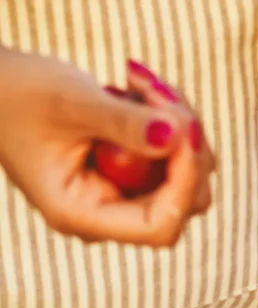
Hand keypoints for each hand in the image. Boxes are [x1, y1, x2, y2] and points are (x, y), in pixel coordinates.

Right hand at [0, 51, 213, 245]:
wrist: (0, 82)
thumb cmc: (20, 93)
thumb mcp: (71, 103)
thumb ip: (123, 123)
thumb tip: (177, 136)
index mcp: (79, 213)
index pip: (159, 226)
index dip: (185, 182)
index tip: (184, 128)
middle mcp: (104, 212)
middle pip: (185, 198)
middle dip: (185, 143)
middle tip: (156, 90)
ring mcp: (121, 191)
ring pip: (188, 169)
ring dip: (178, 122)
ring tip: (139, 80)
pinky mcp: (132, 168)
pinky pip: (176, 149)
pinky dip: (169, 116)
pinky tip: (138, 84)